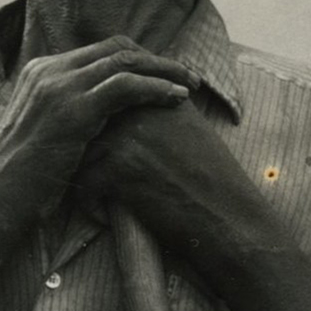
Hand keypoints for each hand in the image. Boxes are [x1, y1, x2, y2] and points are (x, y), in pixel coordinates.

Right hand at [0, 39, 204, 241]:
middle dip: (156, 60)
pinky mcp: (72, 109)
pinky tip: (177, 99)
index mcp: (40, 72)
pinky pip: (125, 85)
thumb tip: (105, 118)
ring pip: (125, 61)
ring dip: (164, 71)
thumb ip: (69, 115)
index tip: (165, 76)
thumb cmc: (22, 179)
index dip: (138, 60)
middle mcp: (48, 71)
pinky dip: (156, 88)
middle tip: (186, 77)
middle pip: (116, 48)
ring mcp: (58, 87)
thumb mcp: (45, 135)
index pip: (100, 51)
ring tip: (190, 85)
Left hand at [94, 89, 305, 267]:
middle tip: (94, 178)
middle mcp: (141, 107)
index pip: (110, 99)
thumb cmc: (213, 181)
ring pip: (81, 152)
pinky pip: (83, 182)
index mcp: (159, 94)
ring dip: (86, 176)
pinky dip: (89, 204)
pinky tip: (104, 216)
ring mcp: (127, 135)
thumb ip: (158, 112)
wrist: (229, 216)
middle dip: (86, 151)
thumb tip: (121, 115)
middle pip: (91, 122)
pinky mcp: (118, 167)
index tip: (112, 158)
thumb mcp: (190, 129)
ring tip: (100, 198)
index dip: (103, 129)